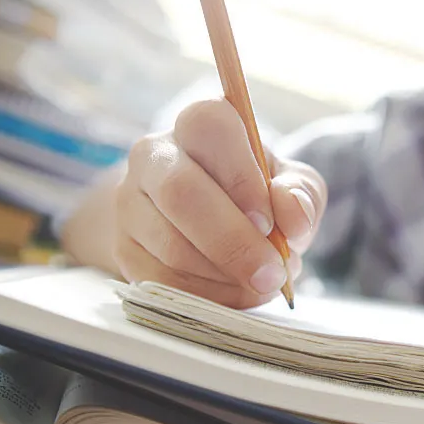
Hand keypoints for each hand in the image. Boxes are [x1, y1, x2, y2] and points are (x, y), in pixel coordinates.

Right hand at [113, 99, 325, 307]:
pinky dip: (205, 298)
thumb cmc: (256, 197)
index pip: (208, 127)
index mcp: (198, 126)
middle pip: (180, 192)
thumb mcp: (291, 186)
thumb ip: (301, 194)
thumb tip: (293, 217)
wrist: (208, 223)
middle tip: (272, 274)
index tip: (269, 222)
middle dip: (232, 242)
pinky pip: (160, 281)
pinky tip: (234, 295)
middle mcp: (153, 155)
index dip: (241, 177)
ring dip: (223, 277)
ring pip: (170, 246)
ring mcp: (130, 202)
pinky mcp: (123, 247)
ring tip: (261, 285)